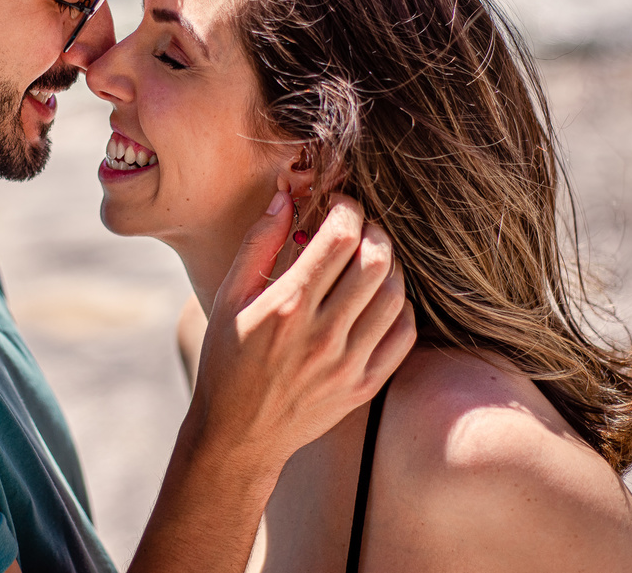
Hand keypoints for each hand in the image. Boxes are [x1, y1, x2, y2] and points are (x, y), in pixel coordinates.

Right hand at [186, 191, 414, 486]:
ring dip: (388, 267)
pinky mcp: (365, 386)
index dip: (347, 210)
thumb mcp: (229, 297)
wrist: (239, 434)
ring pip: (396, 294)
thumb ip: (259, 243)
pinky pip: (404, 334)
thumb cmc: (227, 360)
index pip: (340, 239)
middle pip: (377, 260)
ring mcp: (348, 363)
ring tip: (367, 261)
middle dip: (372, 230)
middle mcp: (322, 334)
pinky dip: (400, 306)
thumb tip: (286, 197)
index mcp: (287, 307)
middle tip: (358, 229)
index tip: (338, 206)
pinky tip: (377, 300)